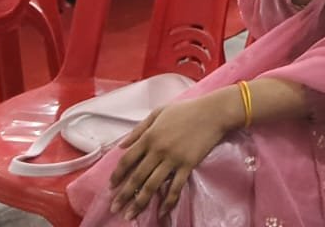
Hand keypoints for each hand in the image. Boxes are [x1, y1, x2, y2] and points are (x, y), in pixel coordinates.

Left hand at [108, 91, 239, 217]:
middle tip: (114, 208)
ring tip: (130, 215)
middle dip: (123, 195)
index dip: (117, 175)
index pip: (127, 160)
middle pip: (136, 177)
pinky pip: (175, 187)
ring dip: (139, 202)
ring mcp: (173, 159)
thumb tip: (121, 145)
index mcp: (149, 136)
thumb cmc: (186, 110)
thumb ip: (139, 129)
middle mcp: (158, 150)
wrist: (213, 112)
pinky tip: (162, 211)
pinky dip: (168, 201)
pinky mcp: (187, 165)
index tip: (111, 187)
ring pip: (152, 185)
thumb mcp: (159, 113)